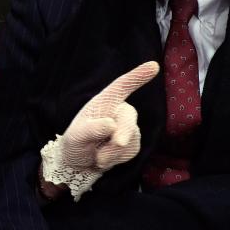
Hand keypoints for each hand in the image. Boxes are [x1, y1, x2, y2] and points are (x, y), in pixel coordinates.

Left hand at [40, 61, 159, 199]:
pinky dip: (116, 159)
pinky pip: (131, 151)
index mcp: (104, 102)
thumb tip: (111, 124)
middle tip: (117, 143)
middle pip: (128, 117)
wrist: (79, 163)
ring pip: (130, 139)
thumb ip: (91, 129)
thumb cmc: (75, 142)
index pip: (122, 86)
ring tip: (96, 155)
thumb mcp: (76, 137)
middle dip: (124, 131)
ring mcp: (129, 127)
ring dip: (112, 152)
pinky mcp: (133, 143)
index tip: (153, 66)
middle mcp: (119, 111)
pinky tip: (104, 158)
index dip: (137, 76)